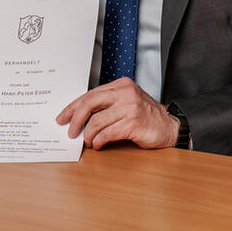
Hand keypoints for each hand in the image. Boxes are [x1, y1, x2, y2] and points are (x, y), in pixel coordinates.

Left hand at [55, 78, 179, 149]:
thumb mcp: (127, 102)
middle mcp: (125, 93)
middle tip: (70, 131)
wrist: (169, 127)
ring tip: (88, 141)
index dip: (73, 107)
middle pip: (89, 103)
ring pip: (96, 121)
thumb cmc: (146, 116)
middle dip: (75, 119)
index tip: (63, 117)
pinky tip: (99, 145)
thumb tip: (80, 116)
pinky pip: (107, 134)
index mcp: (121, 85)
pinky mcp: (133, 123)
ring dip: (88, 135)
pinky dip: (98, 141)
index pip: (90, 94)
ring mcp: (130, 107)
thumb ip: (107, 104)